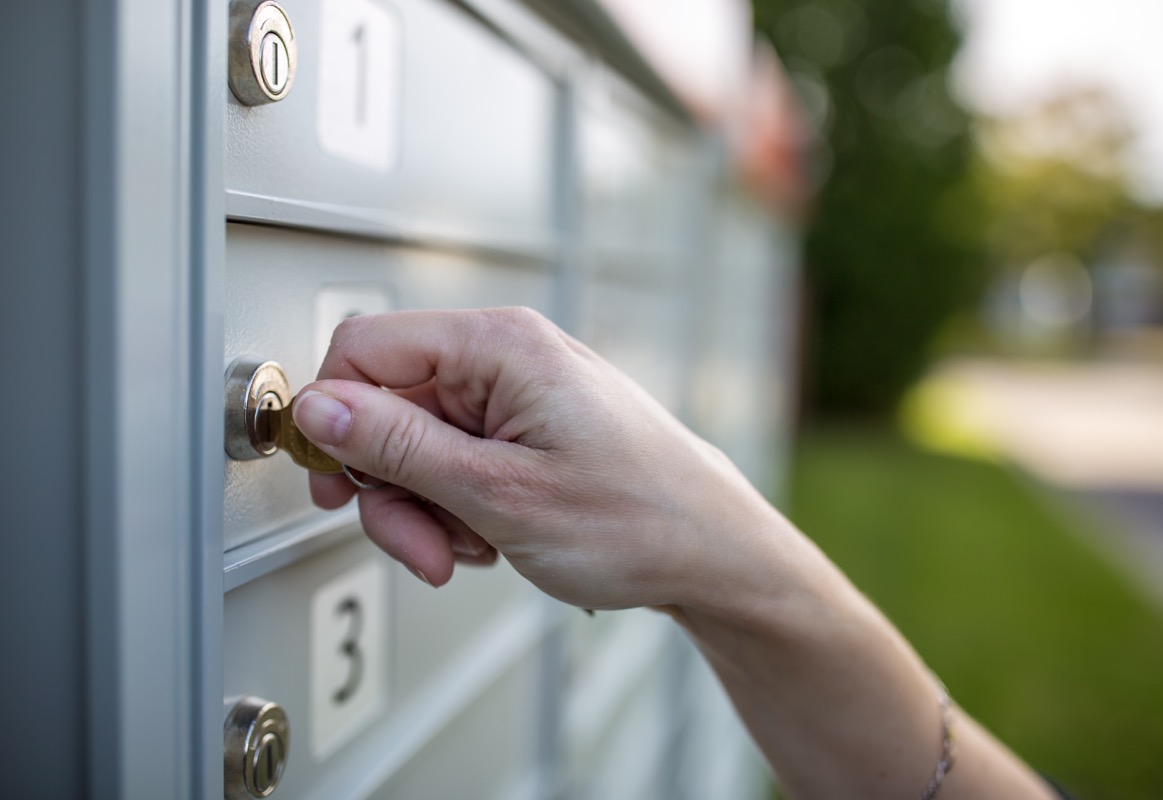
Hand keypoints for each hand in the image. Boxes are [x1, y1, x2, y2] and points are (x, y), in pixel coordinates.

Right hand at [292, 307, 776, 609]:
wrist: (713, 553)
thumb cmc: (638, 519)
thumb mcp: (500, 493)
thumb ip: (399, 447)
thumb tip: (319, 407)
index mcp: (500, 345)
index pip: (366, 346)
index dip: (333, 414)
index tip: (333, 480)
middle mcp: (506, 356)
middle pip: (388, 405)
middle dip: (391, 486)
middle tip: (421, 544)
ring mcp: (517, 395)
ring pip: (417, 444)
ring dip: (426, 509)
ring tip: (472, 547)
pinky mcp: (526, 429)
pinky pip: (457, 460)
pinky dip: (458, 508)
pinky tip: (494, 538)